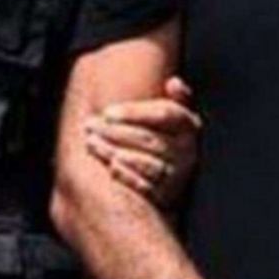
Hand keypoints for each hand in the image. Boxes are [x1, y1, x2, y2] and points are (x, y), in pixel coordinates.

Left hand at [84, 76, 201, 206]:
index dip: (135, 112)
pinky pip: (145, 186)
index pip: (165, 114)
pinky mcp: (166, 195)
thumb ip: (172, 99)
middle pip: (150, 139)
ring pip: (146, 162)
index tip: (107, 112)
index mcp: (189, 126)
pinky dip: (127, 175)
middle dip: (116, 132)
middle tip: (90, 125)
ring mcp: (177, 175)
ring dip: (115, 152)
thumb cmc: (163, 137)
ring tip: (91, 143)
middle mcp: (188, 151)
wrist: (167, 179)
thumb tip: (174, 83)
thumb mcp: (171, 116)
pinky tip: (110, 165)